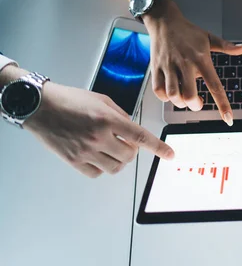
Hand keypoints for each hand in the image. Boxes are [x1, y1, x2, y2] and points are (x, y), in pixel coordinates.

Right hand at [23, 82, 174, 177]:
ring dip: (118, 159)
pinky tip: (97, 155)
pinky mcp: (73, 161)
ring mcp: (85, 151)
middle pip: (129, 155)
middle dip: (131, 149)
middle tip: (124, 141)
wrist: (39, 106)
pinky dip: (101, 167)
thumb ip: (121, 115)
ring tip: (110, 147)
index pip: (140, 137)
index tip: (170, 154)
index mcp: (107, 119)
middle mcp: (98, 137)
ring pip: (115, 167)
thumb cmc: (69, 99)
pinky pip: (97, 173)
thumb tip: (133, 129)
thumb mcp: (102, 100)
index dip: (158, 147)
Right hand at [143, 0, 241, 125]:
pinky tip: (170, 94)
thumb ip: (227, 46)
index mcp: (201, 59)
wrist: (164, 21)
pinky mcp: (155, 68)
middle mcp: (185, 64)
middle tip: (197, 103)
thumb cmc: (188, 32)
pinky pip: (158, 90)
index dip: (223, 104)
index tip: (229, 119)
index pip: (215, 85)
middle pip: (189, 95)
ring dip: (180, 103)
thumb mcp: (209, 38)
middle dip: (194, 105)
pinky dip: (164, 97)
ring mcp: (169, 66)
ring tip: (184, 99)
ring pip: (173, 95)